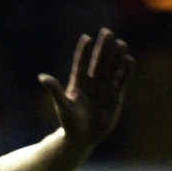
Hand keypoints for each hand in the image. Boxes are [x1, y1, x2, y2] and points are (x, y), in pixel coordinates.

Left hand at [40, 28, 134, 149]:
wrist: (83, 138)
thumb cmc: (69, 123)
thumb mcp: (62, 106)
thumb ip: (55, 91)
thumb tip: (42, 77)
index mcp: (78, 83)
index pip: (81, 64)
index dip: (83, 51)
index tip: (86, 37)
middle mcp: (92, 82)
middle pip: (99, 61)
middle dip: (103, 47)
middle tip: (107, 32)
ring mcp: (105, 88)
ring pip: (112, 68)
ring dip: (116, 56)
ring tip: (121, 43)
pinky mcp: (116, 96)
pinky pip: (122, 80)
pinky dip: (126, 71)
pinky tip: (129, 60)